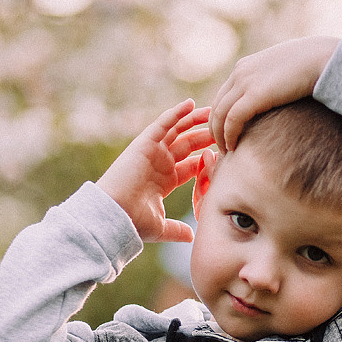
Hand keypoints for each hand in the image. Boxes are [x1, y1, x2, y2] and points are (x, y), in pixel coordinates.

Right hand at [96, 100, 212, 240]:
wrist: (115, 216)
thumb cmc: (134, 223)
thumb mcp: (161, 227)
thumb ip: (177, 230)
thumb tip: (192, 237)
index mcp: (165, 181)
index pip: (191, 165)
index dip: (208, 158)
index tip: (226, 152)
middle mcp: (159, 164)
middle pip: (188, 145)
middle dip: (205, 136)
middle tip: (225, 127)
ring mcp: (152, 152)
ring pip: (177, 131)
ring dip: (194, 120)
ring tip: (213, 111)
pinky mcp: (144, 144)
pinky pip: (163, 124)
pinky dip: (175, 114)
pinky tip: (190, 104)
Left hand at [210, 37, 336, 151]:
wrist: (320, 58)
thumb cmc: (309, 66)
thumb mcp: (282, 73)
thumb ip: (271, 84)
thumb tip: (275, 99)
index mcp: (244, 67)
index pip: (222, 96)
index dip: (220, 117)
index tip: (224, 133)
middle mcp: (239, 73)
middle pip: (216, 105)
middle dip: (215, 128)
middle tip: (221, 146)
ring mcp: (245, 82)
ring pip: (220, 114)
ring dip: (220, 135)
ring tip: (226, 151)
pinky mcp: (254, 94)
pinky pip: (232, 119)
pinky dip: (229, 135)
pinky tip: (233, 146)